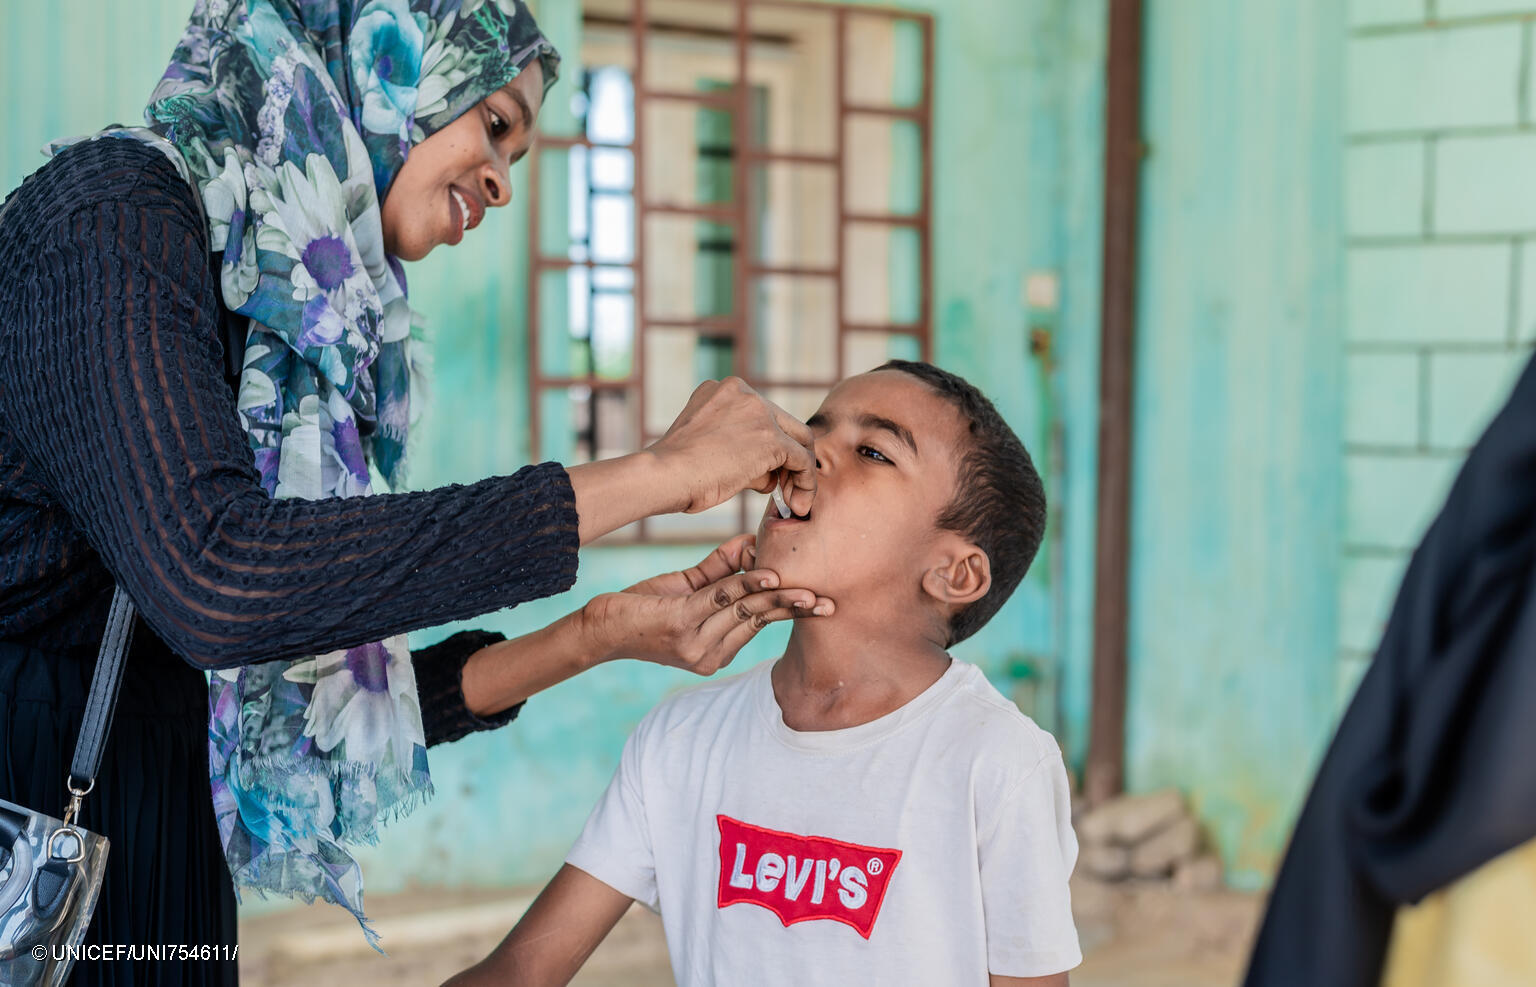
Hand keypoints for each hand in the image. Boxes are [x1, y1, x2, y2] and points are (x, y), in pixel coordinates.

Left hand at [580, 535, 832, 675]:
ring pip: (746, 610)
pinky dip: (747, 584)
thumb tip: (752, 544)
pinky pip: (722, 599)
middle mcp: (711, 654)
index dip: (789, 609)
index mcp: (717, 651)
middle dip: (794, 608)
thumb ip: (721, 570)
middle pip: (761, 620)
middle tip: (826, 598)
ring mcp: (696, 644)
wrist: (601, 626)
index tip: (820, 603)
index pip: (761, 624)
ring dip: (775, 593)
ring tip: (801, 583)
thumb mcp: (689, 589)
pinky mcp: (682, 627)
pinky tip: (766, 575)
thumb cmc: (644, 607)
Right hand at [647, 377, 817, 517]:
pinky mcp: (771, 438)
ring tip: (794, 500)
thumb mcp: (706, 447)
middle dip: (790, 458)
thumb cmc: (675, 472)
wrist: (662, 475)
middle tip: (788, 488)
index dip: (770, 446)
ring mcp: (758, 412)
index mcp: (723, 390)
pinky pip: (802, 459)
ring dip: (799, 472)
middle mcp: (743, 392)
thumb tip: (769, 475)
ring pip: (798, 440)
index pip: (762, 416)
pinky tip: (799, 502)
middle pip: (785, 424)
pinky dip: (805, 482)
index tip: (770, 474)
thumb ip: (739, 450)